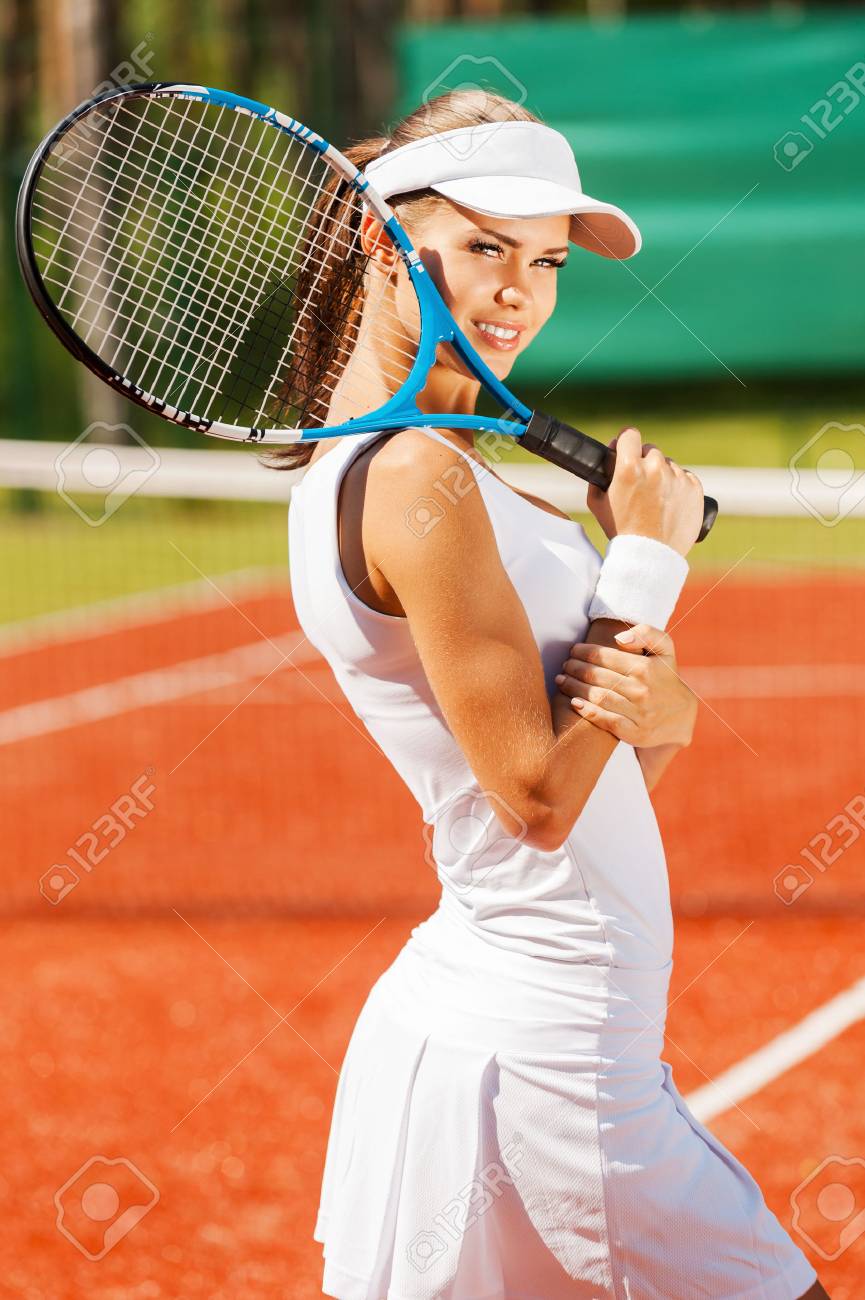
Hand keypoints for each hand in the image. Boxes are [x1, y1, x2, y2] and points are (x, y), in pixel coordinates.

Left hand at [555, 623, 696, 747]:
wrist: (680, 717)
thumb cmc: (665, 677)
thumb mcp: (665, 650)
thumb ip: (647, 634)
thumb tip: (620, 637)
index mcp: (646, 668)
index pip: (605, 656)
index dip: (584, 652)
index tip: (573, 650)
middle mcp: (642, 691)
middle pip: (597, 676)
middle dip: (575, 668)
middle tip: (565, 665)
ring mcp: (638, 713)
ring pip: (597, 697)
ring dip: (574, 687)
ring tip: (561, 680)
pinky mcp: (634, 733)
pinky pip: (606, 720)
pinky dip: (587, 711)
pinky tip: (574, 702)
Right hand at [587, 427, 704, 556]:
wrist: (651, 554)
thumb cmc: (621, 530)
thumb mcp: (597, 504)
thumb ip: (598, 478)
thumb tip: (605, 461)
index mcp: (629, 468)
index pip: (630, 434)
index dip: (626, 441)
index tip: (626, 448)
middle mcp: (655, 468)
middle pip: (650, 450)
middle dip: (644, 462)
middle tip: (640, 483)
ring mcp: (677, 477)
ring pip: (668, 465)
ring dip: (662, 476)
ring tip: (655, 500)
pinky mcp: (694, 488)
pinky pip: (685, 477)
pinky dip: (678, 487)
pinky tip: (669, 504)